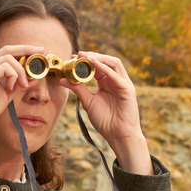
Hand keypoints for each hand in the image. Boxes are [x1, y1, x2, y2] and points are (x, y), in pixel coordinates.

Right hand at [0, 45, 41, 138]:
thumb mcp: (6, 94)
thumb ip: (18, 85)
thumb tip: (34, 78)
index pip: (6, 52)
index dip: (23, 49)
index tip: (38, 51)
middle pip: (8, 49)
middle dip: (27, 49)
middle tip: (40, 52)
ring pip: (9, 58)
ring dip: (21, 71)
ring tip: (23, 85)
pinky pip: (6, 67)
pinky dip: (14, 76)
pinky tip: (11, 88)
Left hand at [61, 51, 152, 174]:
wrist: (118, 135)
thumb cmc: (106, 121)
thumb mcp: (88, 102)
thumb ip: (78, 89)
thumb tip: (63, 79)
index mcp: (107, 83)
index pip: (98, 66)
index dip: (86, 60)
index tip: (72, 57)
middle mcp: (116, 81)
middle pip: (106, 61)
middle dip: (92, 56)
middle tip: (78, 54)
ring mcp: (123, 84)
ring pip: (113, 64)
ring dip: (99, 58)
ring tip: (86, 56)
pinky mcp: (128, 89)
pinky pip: (116, 75)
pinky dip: (105, 68)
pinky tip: (95, 64)